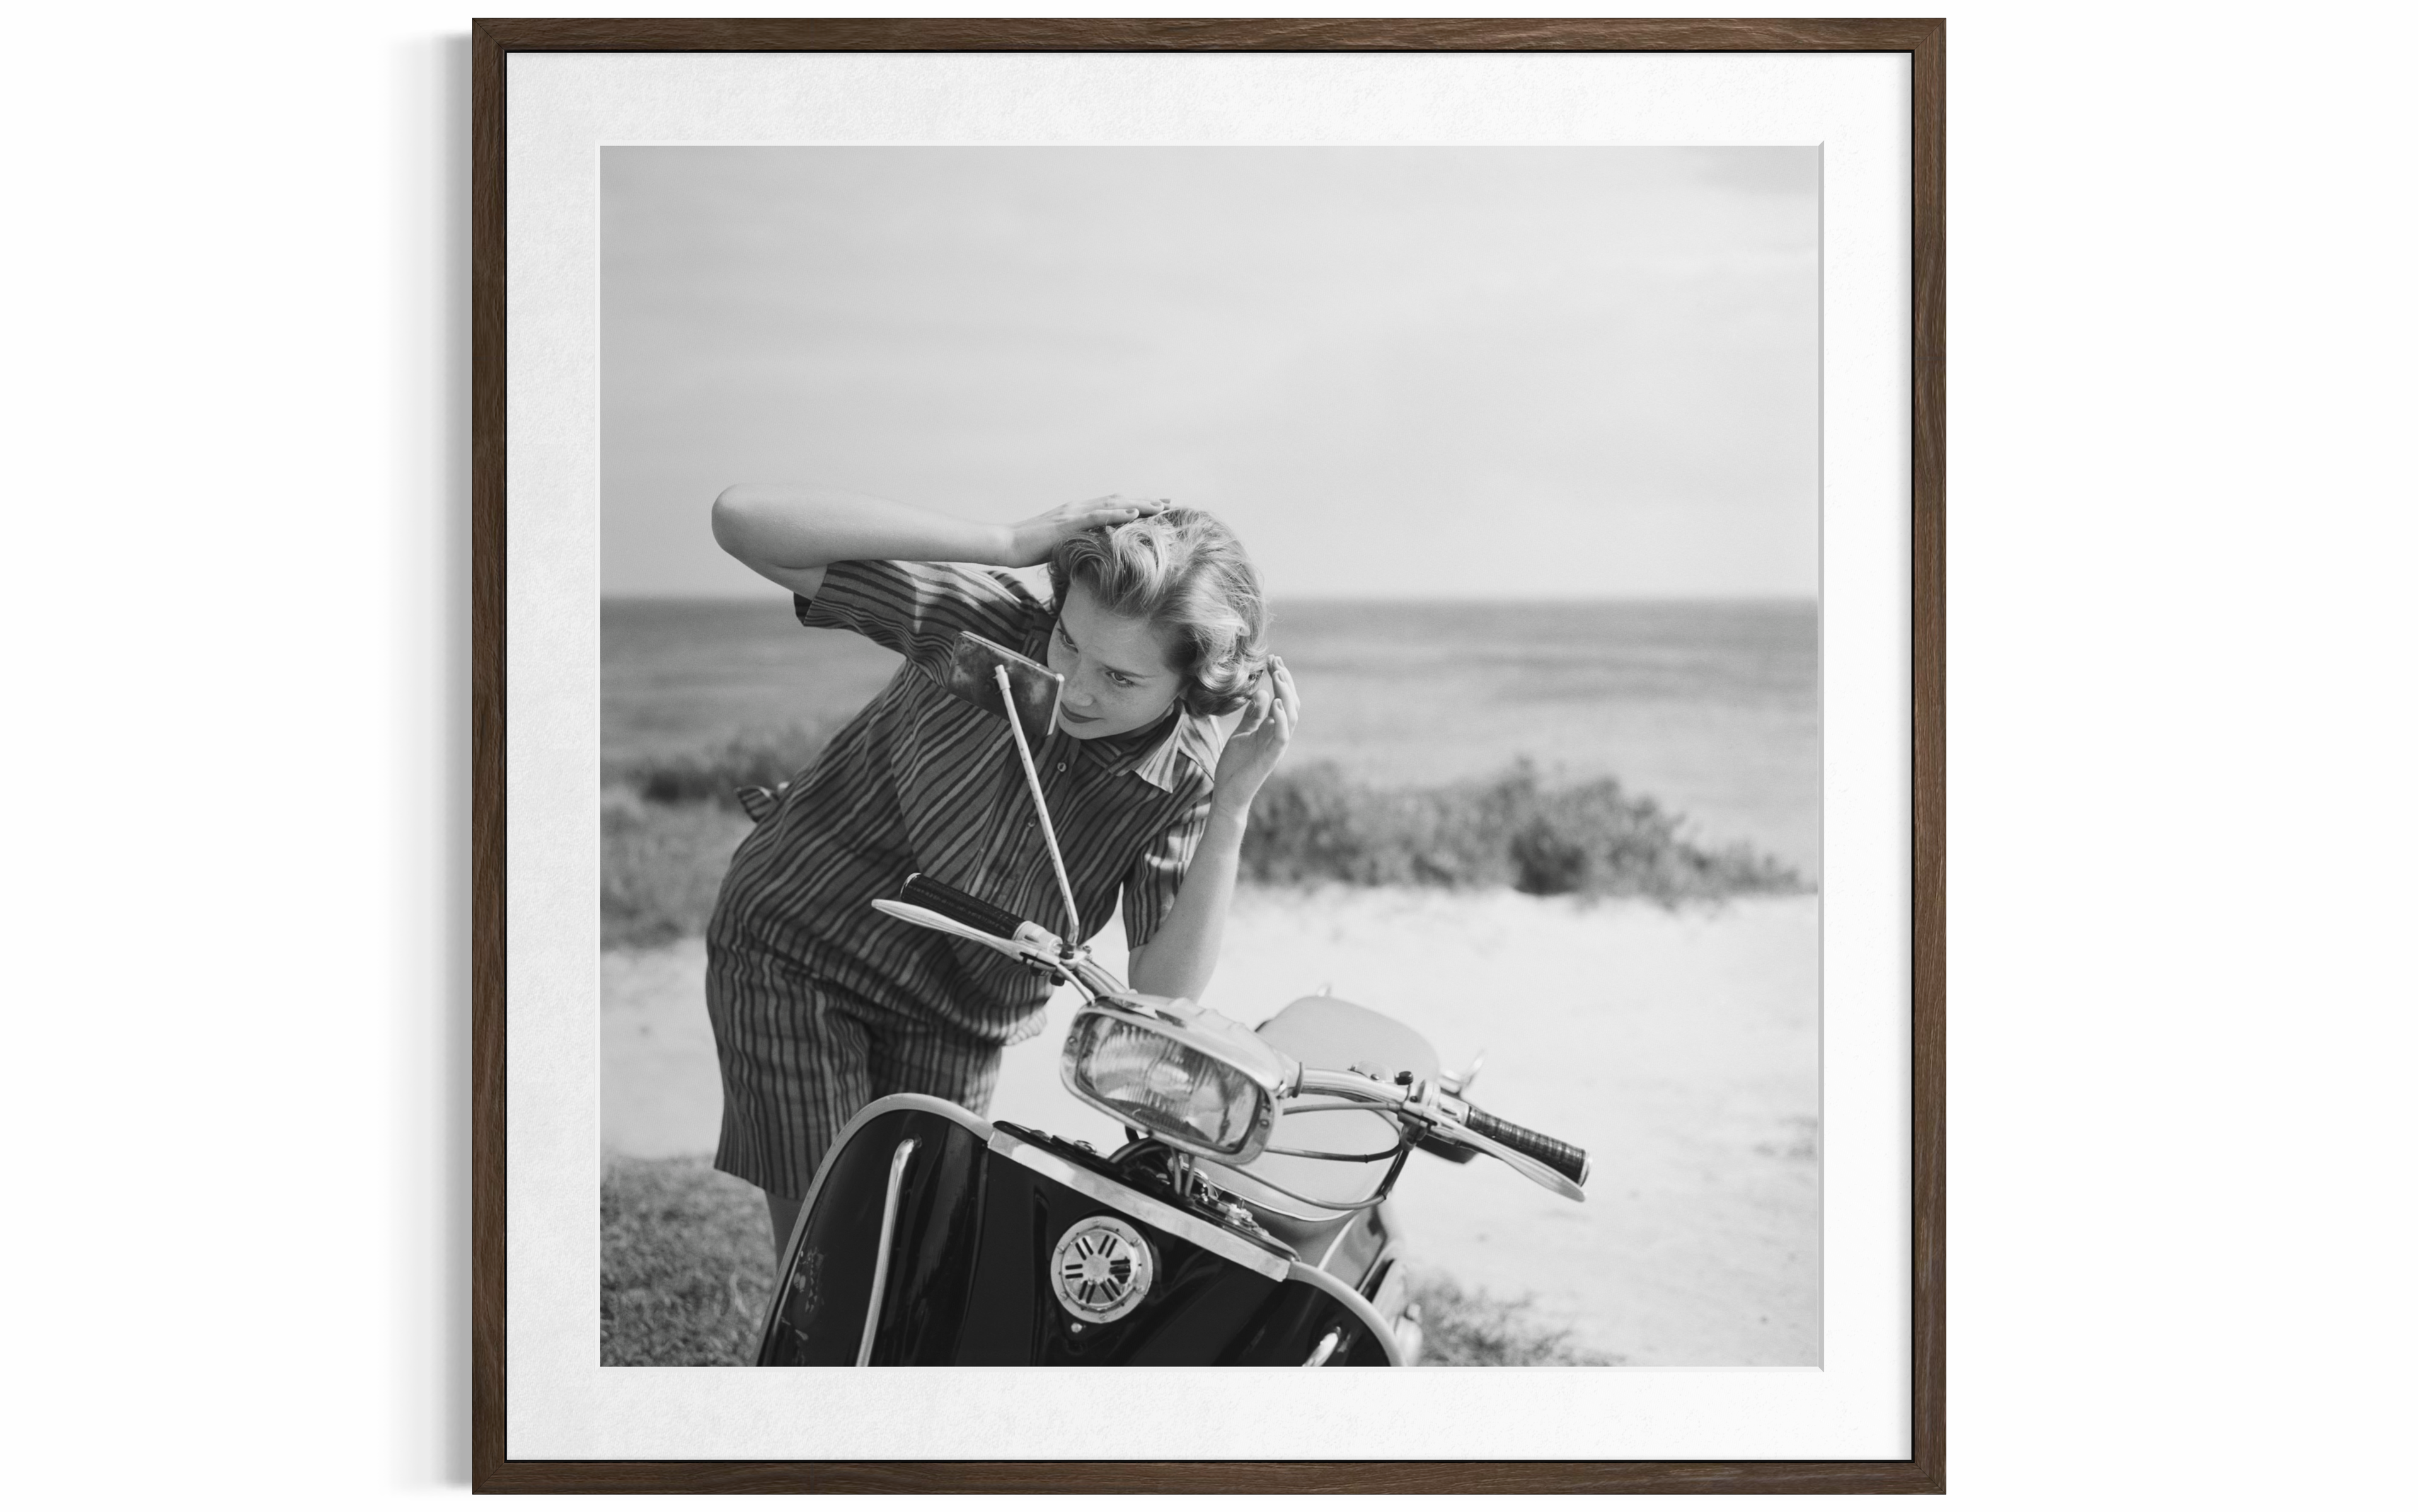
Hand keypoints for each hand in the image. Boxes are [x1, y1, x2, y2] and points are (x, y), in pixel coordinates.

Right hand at [999, 495, 1169, 567]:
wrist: (1007, 544)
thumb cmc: (1030, 549)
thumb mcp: (1060, 545)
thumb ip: (1078, 543)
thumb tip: (1094, 552)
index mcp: (1077, 512)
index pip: (1111, 505)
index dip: (1135, 505)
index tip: (1155, 507)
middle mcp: (1078, 507)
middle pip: (1118, 500)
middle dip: (1144, 501)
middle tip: (1168, 502)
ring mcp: (1073, 513)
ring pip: (1112, 504)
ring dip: (1138, 504)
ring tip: (1159, 506)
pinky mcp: (1067, 523)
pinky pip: (1097, 516)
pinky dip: (1117, 513)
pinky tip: (1134, 513)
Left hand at [1212, 656, 1298, 812]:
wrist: (1228, 794)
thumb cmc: (1235, 766)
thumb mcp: (1242, 733)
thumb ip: (1253, 715)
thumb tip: (1261, 693)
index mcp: (1271, 728)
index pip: (1282, 698)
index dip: (1280, 679)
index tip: (1273, 660)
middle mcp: (1278, 735)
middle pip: (1291, 703)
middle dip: (1285, 681)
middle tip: (1276, 661)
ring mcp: (1276, 745)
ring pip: (1291, 716)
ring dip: (1286, 694)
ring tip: (1278, 675)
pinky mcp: (1270, 757)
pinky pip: (1281, 735)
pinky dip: (1282, 719)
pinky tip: (1278, 703)